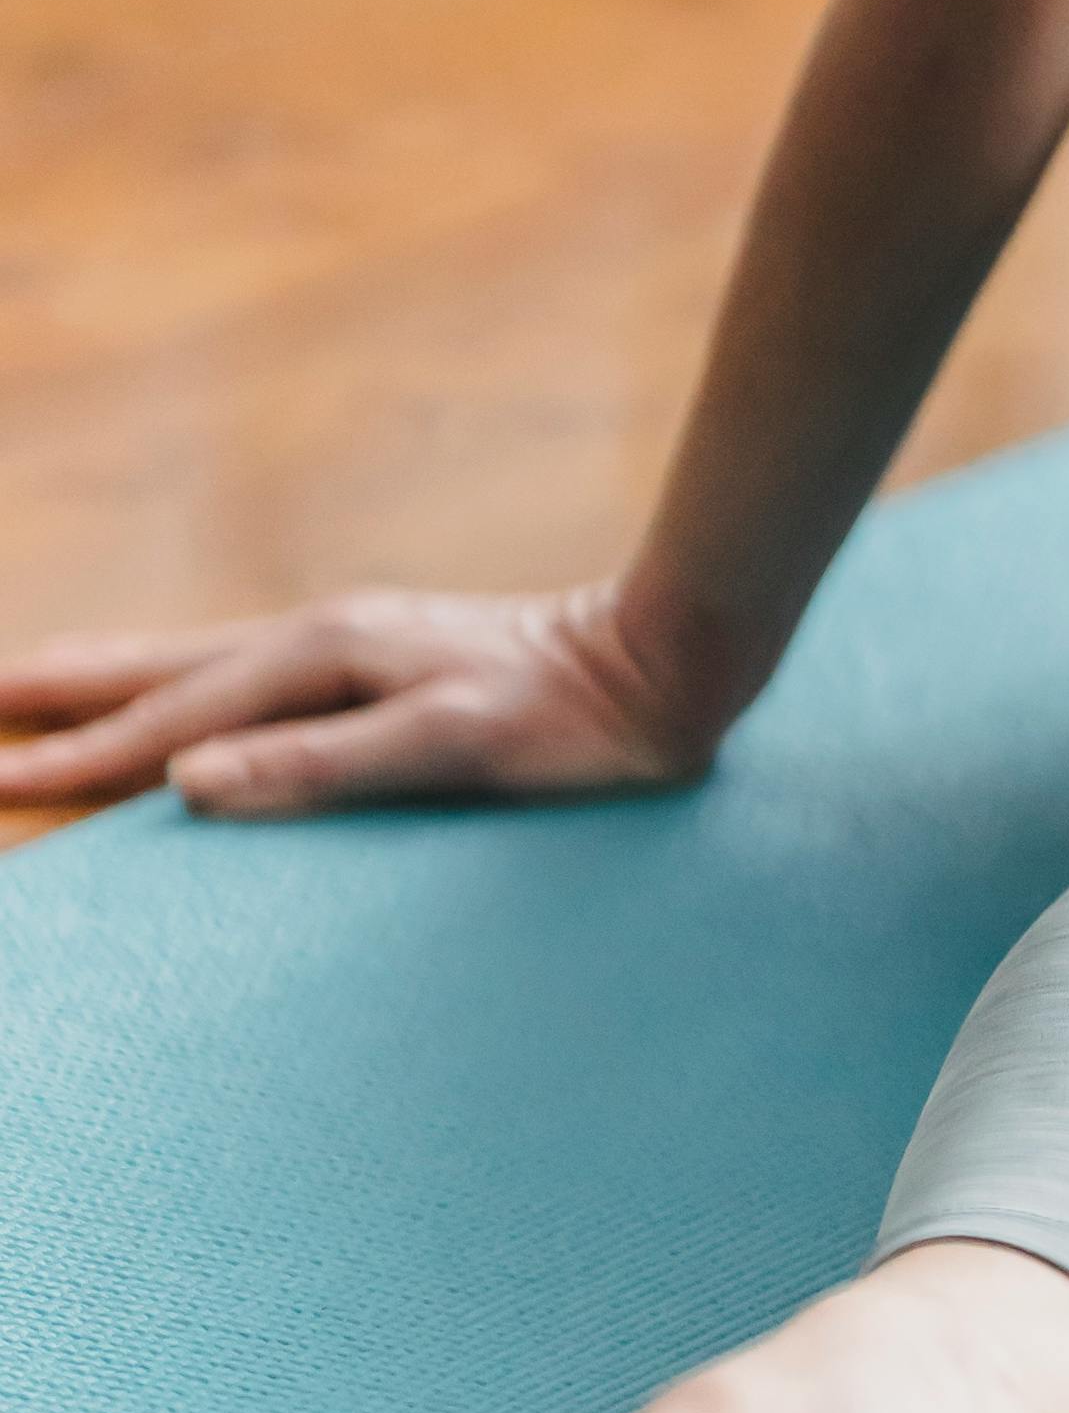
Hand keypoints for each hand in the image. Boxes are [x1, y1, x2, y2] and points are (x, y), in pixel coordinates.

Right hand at [0, 573, 722, 823]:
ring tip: (44, 686)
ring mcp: (353, 646)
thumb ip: (322, 763)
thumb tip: (188, 775)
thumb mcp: (451, 749)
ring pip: (202, 665)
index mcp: (329, 655)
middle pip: (167, 668)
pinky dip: (187, 691)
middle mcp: (328, 637)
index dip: (86, 754)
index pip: (177, 717)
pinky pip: (249, 681)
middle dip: (70, 687)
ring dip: (118, 680)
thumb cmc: (569, 721)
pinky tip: (184, 711)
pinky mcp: (381, 668)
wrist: (662, 669)